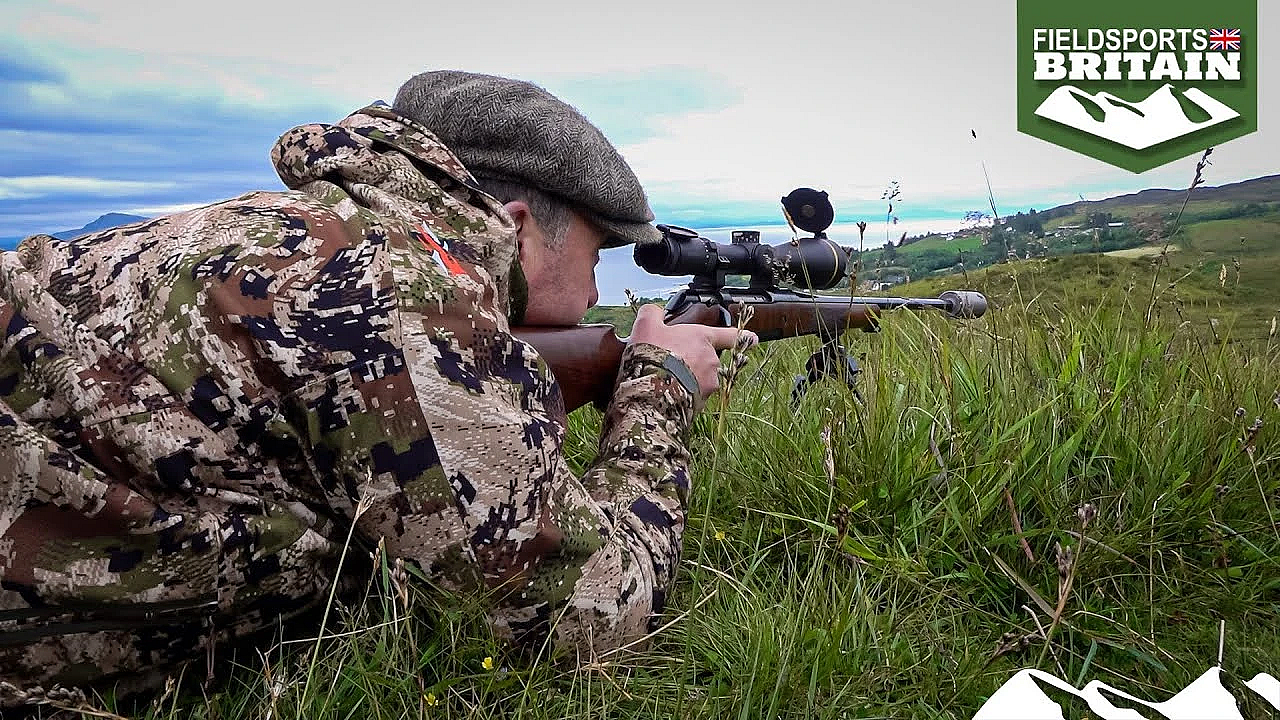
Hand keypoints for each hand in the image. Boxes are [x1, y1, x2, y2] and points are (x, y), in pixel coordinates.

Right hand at [629, 304, 756, 406]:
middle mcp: (711, 361)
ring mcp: (708, 384)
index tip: (753, 339)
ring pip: (700, 380)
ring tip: (664, 380)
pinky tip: (665, 393)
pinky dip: (683, 395)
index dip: (741, 336)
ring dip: (687, 380)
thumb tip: (655, 312)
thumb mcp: (646, 326)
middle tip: (670, 362)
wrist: (650, 392)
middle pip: (707, 360)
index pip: (729, 335)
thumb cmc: (651, 356)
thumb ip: (653, 314)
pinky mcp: (701, 404)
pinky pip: (694, 397)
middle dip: (692, 362)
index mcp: (702, 338)